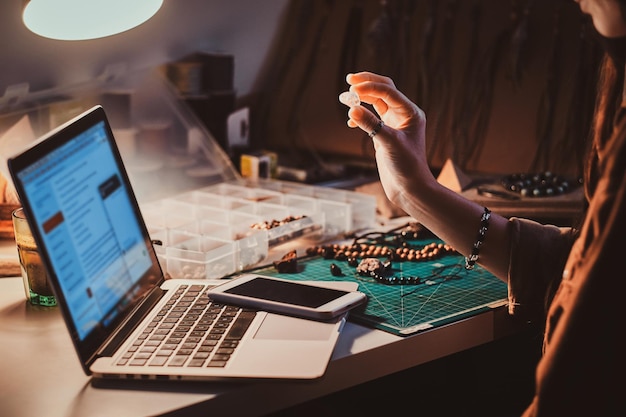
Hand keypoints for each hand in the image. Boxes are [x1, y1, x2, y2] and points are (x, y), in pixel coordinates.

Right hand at [344, 72, 433, 205]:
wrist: (410, 188)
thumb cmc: (406, 167)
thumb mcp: (388, 143)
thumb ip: (371, 125)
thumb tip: (352, 109)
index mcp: (410, 113)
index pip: (388, 92)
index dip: (370, 87)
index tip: (352, 87)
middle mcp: (403, 115)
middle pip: (384, 90)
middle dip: (367, 84)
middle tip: (349, 79)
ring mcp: (394, 124)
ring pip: (377, 102)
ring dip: (362, 97)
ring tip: (346, 96)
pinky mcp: (385, 134)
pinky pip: (372, 116)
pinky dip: (361, 114)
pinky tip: (351, 120)